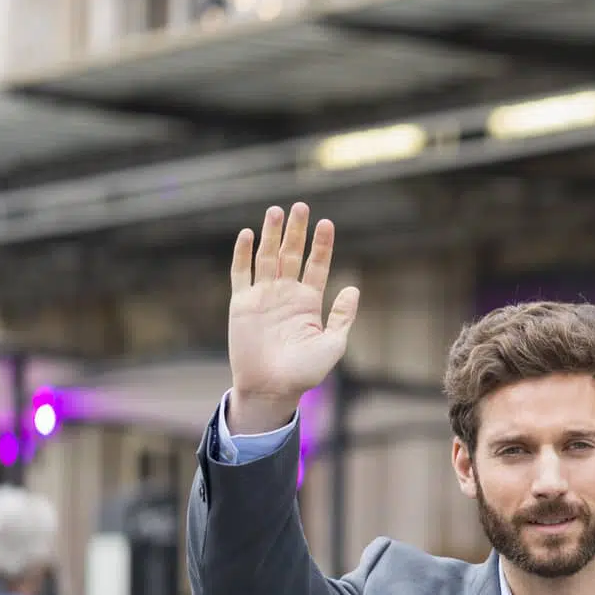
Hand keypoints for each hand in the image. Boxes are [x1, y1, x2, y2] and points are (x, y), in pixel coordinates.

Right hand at [226, 203, 360, 433]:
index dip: (321, 245)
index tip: (326, 223)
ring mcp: (263, 296)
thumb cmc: (305, 371)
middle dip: (296, 231)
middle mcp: (286, 294)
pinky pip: (241, 273)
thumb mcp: (333, 344)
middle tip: (300, 206)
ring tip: (276, 211)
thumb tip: (353, 288)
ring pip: (267, 258)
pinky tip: (249, 234)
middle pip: (291, 254)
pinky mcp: (242, 303)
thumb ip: (342, 316)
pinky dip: (244, 254)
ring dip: (271, 235)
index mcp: (309, 302)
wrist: (272, 387)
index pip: (317, 265)